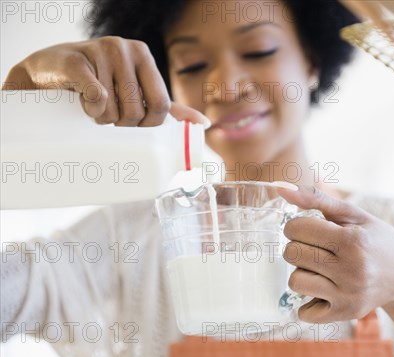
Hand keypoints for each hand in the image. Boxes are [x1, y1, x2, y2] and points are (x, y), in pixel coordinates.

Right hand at [2, 37, 209, 126]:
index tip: (133, 127)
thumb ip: (168, 107)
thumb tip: (203, 124)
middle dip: (121, 125)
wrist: (46, 72)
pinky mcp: (74, 59)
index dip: (148, 126)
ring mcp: (99, 50)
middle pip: (136, 112)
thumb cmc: (96, 84)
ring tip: (90, 107)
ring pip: (112, 110)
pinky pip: (94, 97)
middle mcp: (125, 48)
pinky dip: (89, 109)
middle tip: (107, 117)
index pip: (161, 106)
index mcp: (144, 56)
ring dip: (100, 120)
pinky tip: (81, 103)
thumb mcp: (134, 92)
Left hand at [278, 186, 393, 322]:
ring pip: (295, 281)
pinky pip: (304, 312)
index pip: (296, 229)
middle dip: (297, 247)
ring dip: (302, 273)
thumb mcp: (353, 214)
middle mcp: (351, 269)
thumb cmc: (376, 240)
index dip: (296, 226)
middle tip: (314, 248)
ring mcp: (348, 294)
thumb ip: (316, 198)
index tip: (308, 229)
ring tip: (319, 269)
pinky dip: (308, 300)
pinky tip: (323, 289)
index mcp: (352, 240)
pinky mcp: (345, 313)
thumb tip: (279, 188)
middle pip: (292, 254)